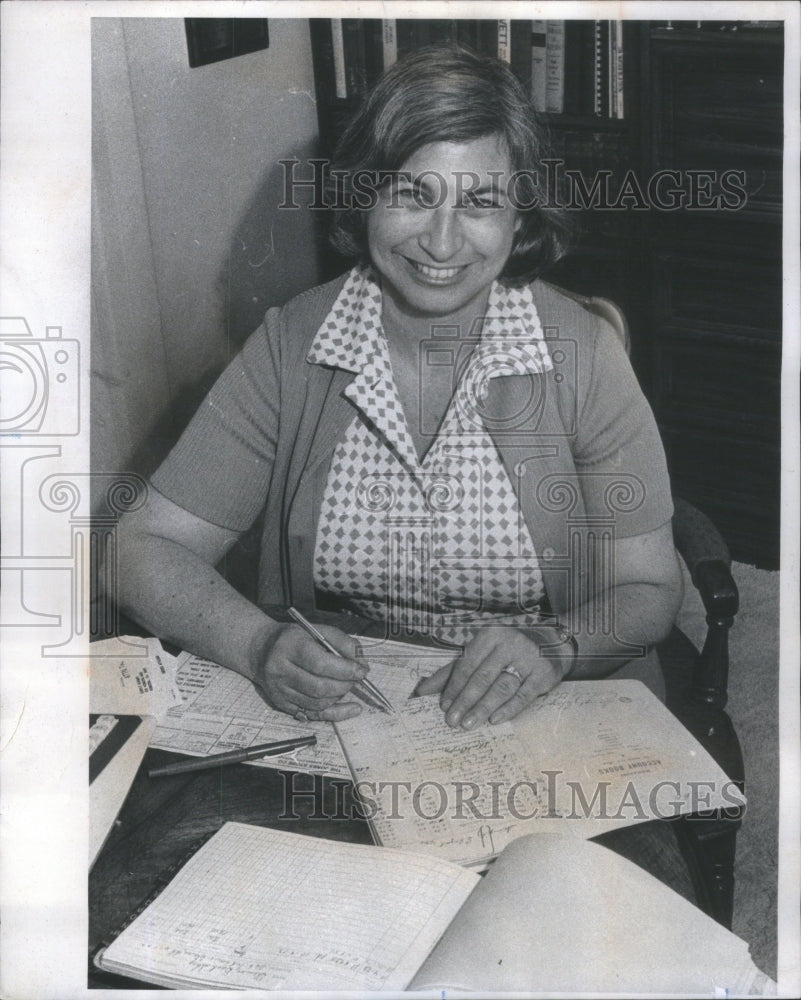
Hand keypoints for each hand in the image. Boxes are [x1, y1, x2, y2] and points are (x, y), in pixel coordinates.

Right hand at [248, 622, 367, 721]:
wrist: (260, 649)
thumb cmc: (294, 638)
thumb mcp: (317, 630)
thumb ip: (342, 642)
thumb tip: (361, 663)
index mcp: (289, 647)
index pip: (320, 664)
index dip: (345, 670)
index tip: (361, 670)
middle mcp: (280, 670)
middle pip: (319, 687)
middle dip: (345, 685)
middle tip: (356, 678)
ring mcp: (279, 690)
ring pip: (317, 703)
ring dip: (339, 696)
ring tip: (346, 685)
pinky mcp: (281, 704)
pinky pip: (313, 714)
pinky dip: (336, 713)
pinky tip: (352, 709)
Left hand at [414, 626, 571, 728]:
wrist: (551, 644)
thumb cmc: (506, 651)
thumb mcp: (480, 654)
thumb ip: (452, 671)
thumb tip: (421, 690)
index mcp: (491, 635)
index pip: (467, 664)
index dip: (454, 686)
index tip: (443, 705)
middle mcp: (511, 643)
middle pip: (483, 677)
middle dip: (465, 701)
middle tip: (452, 721)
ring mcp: (530, 658)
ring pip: (502, 687)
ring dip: (483, 708)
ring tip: (468, 724)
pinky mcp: (544, 674)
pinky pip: (523, 696)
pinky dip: (508, 709)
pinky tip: (494, 720)